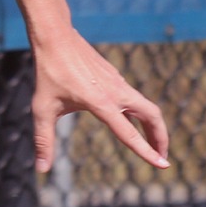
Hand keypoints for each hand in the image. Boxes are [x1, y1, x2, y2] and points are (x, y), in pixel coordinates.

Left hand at [28, 31, 169, 171]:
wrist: (55, 37)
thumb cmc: (47, 73)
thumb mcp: (42, 109)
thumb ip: (44, 140)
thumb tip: (42, 169)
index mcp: (102, 104)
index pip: (130, 134)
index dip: (147, 152)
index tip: (163, 165)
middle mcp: (116, 93)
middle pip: (152, 116)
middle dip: (160, 138)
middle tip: (162, 157)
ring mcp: (118, 83)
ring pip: (146, 106)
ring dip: (152, 126)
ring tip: (150, 143)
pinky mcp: (114, 76)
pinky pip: (133, 98)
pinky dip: (139, 113)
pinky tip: (130, 121)